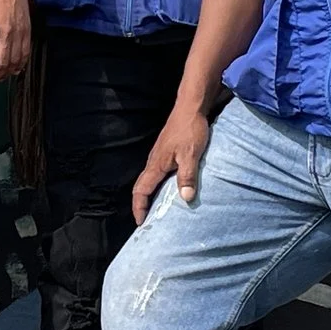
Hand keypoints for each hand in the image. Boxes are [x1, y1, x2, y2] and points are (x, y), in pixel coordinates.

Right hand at [132, 102, 213, 222]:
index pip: (141, 191)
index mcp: (156, 164)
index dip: (139, 207)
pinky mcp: (167, 151)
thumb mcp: (191, 155)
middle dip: (142, 204)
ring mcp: (160, 156)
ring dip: (152, 194)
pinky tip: (171, 188)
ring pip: (151, 179)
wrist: (190, 107)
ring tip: (160, 208)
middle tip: (148, 219)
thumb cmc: (190, 130)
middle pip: (142, 187)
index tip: (141, 222)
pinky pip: (159, 173)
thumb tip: (186, 198)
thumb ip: (187, 176)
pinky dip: (160, 184)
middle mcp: (154, 161)